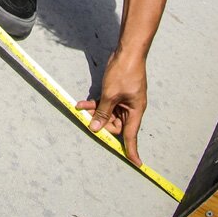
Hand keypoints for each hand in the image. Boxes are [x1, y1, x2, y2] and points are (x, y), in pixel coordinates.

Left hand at [76, 51, 147, 166]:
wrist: (127, 52)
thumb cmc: (123, 73)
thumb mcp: (111, 95)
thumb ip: (103, 113)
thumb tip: (95, 128)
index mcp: (135, 111)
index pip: (132, 135)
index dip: (133, 150)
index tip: (136, 164)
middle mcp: (130, 108)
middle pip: (116, 125)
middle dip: (102, 125)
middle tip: (87, 121)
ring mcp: (123, 100)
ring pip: (108, 114)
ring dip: (95, 113)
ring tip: (81, 109)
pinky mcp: (116, 93)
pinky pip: (105, 104)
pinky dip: (95, 104)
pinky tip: (82, 104)